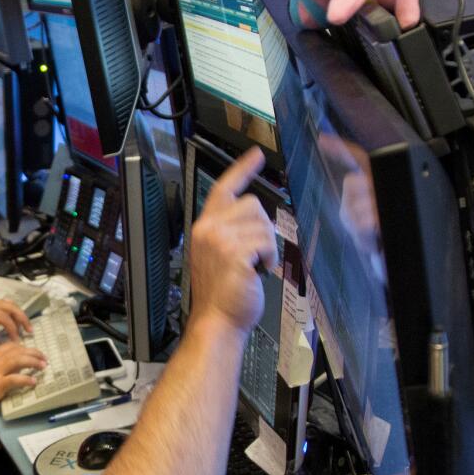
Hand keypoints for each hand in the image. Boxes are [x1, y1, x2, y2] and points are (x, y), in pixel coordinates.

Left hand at [0, 298, 32, 352]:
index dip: (11, 328)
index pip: (2, 317)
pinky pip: (8, 306)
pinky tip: (19, 326)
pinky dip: (16, 314)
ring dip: (21, 316)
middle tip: (29, 332)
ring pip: (11, 305)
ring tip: (27, 330)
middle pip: (10, 307)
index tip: (16, 340)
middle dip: (22, 319)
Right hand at [0, 342, 46, 414]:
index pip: (7, 346)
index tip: (29, 351)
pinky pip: (16, 379)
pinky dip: (26, 379)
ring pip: (19, 361)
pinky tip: (33, 381)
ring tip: (43, 366)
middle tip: (43, 357)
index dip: (21, 347)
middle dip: (32, 352)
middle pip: (16, 351)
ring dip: (33, 362)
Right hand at [188, 147, 276, 333]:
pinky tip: (258, 271)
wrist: (216, 319)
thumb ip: (230, 230)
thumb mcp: (219, 253)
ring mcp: (220, 240)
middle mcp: (209, 229)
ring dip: (267, 245)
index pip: (224, 188)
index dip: (242, 169)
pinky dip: (269, 258)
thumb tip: (254, 217)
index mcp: (204, 227)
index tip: (256, 155)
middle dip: (262, 227)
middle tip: (254, 252)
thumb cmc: (221, 293)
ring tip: (254, 264)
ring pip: (263, 223)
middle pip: (252, 204)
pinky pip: (266, 242)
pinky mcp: (234, 253)